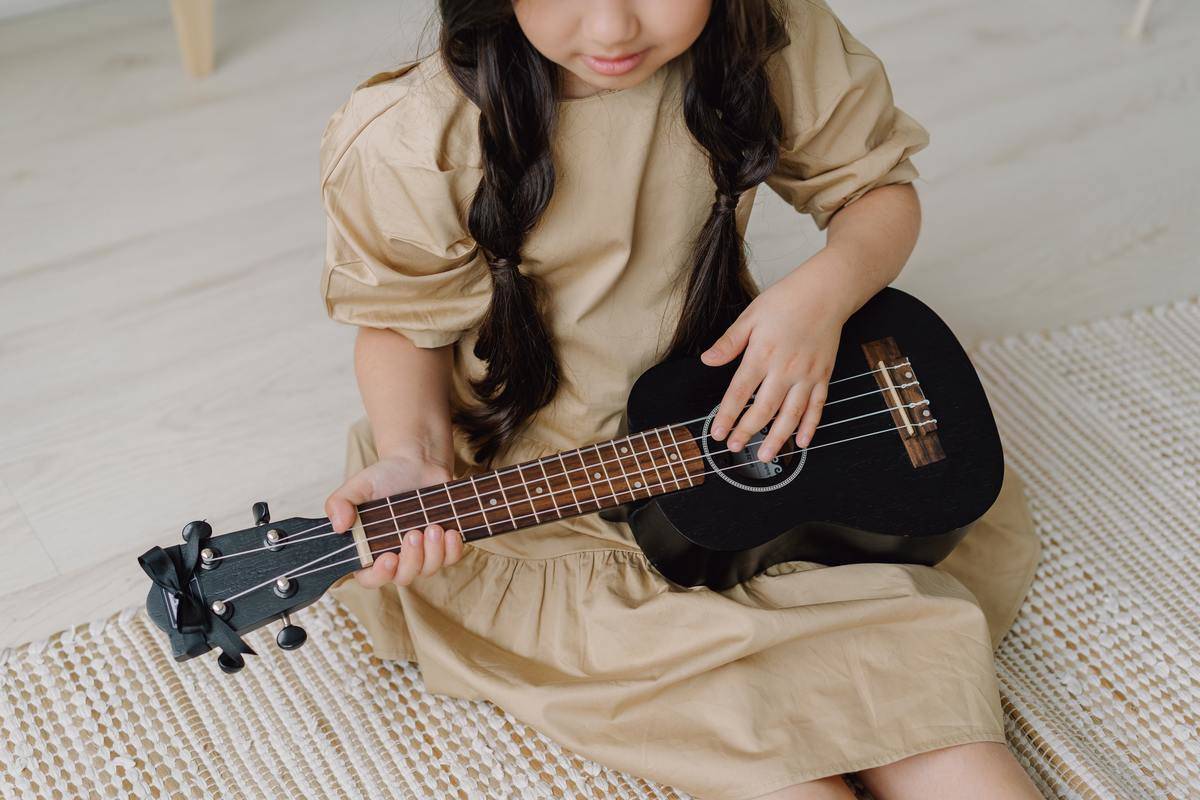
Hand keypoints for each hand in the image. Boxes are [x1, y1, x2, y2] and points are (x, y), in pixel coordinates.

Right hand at [324, 452, 464, 587]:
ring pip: (429, 569)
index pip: (370, 578)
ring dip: (433, 552)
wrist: (417, 464)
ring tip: (433, 527)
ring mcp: (422, 553)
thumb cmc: (384, 477)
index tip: (388, 558)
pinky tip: (450, 532)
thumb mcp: (357, 486)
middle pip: (404, 577)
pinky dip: (452, 550)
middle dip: (411, 559)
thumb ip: (339, 503)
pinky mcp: (443, 545)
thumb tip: (338, 526)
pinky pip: (451, 558)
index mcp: (370, 550)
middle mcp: (396, 557)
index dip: (379, 576)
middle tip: (413, 534)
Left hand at [700, 250, 853, 461]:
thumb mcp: (750, 316)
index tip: (717, 433)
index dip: (727, 415)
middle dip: (748, 432)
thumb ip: (729, 342)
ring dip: (777, 438)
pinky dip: (810, 426)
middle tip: (735, 447)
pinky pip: (817, 407)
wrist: (826, 292)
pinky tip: (802, 442)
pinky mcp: (823, 376)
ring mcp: (807, 375)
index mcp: (762, 354)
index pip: (740, 392)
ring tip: (765, 456)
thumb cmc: (787, 300)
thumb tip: (707, 360)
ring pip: (791, 414)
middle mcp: (785, 369)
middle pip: (764, 409)